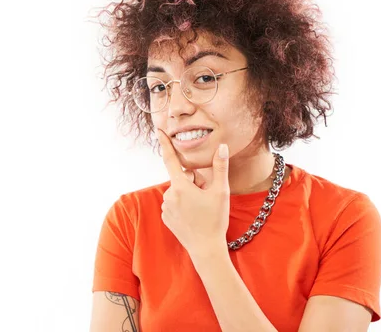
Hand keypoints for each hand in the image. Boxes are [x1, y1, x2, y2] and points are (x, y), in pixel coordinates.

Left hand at [156, 128, 229, 257]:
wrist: (206, 249)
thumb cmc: (215, 220)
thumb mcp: (221, 192)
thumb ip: (220, 167)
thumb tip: (222, 147)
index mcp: (181, 187)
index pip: (171, 159)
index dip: (165, 144)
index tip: (158, 130)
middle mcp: (169, 196)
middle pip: (182, 178)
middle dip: (194, 182)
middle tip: (207, 197)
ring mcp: (166, 208)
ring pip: (179, 191)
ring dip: (190, 194)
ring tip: (201, 209)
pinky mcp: (166, 218)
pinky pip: (175, 203)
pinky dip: (184, 205)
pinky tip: (194, 216)